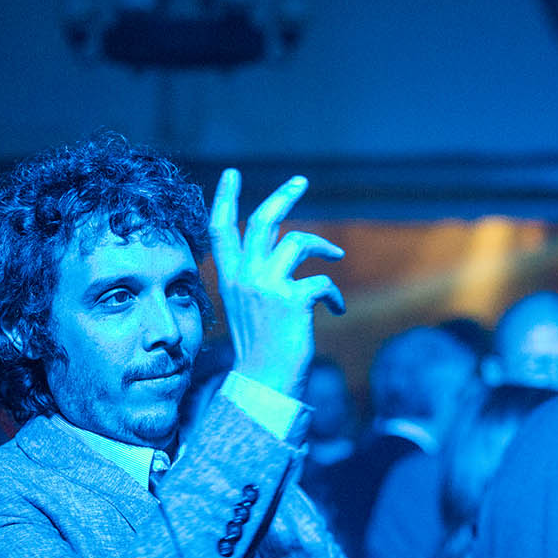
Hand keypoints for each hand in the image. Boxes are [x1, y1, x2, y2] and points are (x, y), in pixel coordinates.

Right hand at [209, 169, 344, 397]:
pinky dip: (334, 296)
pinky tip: (337, 311)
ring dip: (322, 245)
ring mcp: (267, 287)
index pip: (221, 231)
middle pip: (262, 221)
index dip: (224, 199)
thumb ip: (259, 280)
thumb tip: (286, 251)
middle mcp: (245, 278)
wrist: (265, 384)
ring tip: (335, 254)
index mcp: (230, 279)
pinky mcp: (291, 300)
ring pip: (297, 241)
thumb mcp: (250, 308)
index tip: (231, 173)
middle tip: (301, 181)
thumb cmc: (261, 350)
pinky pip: (322, 282)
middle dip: (283, 196)